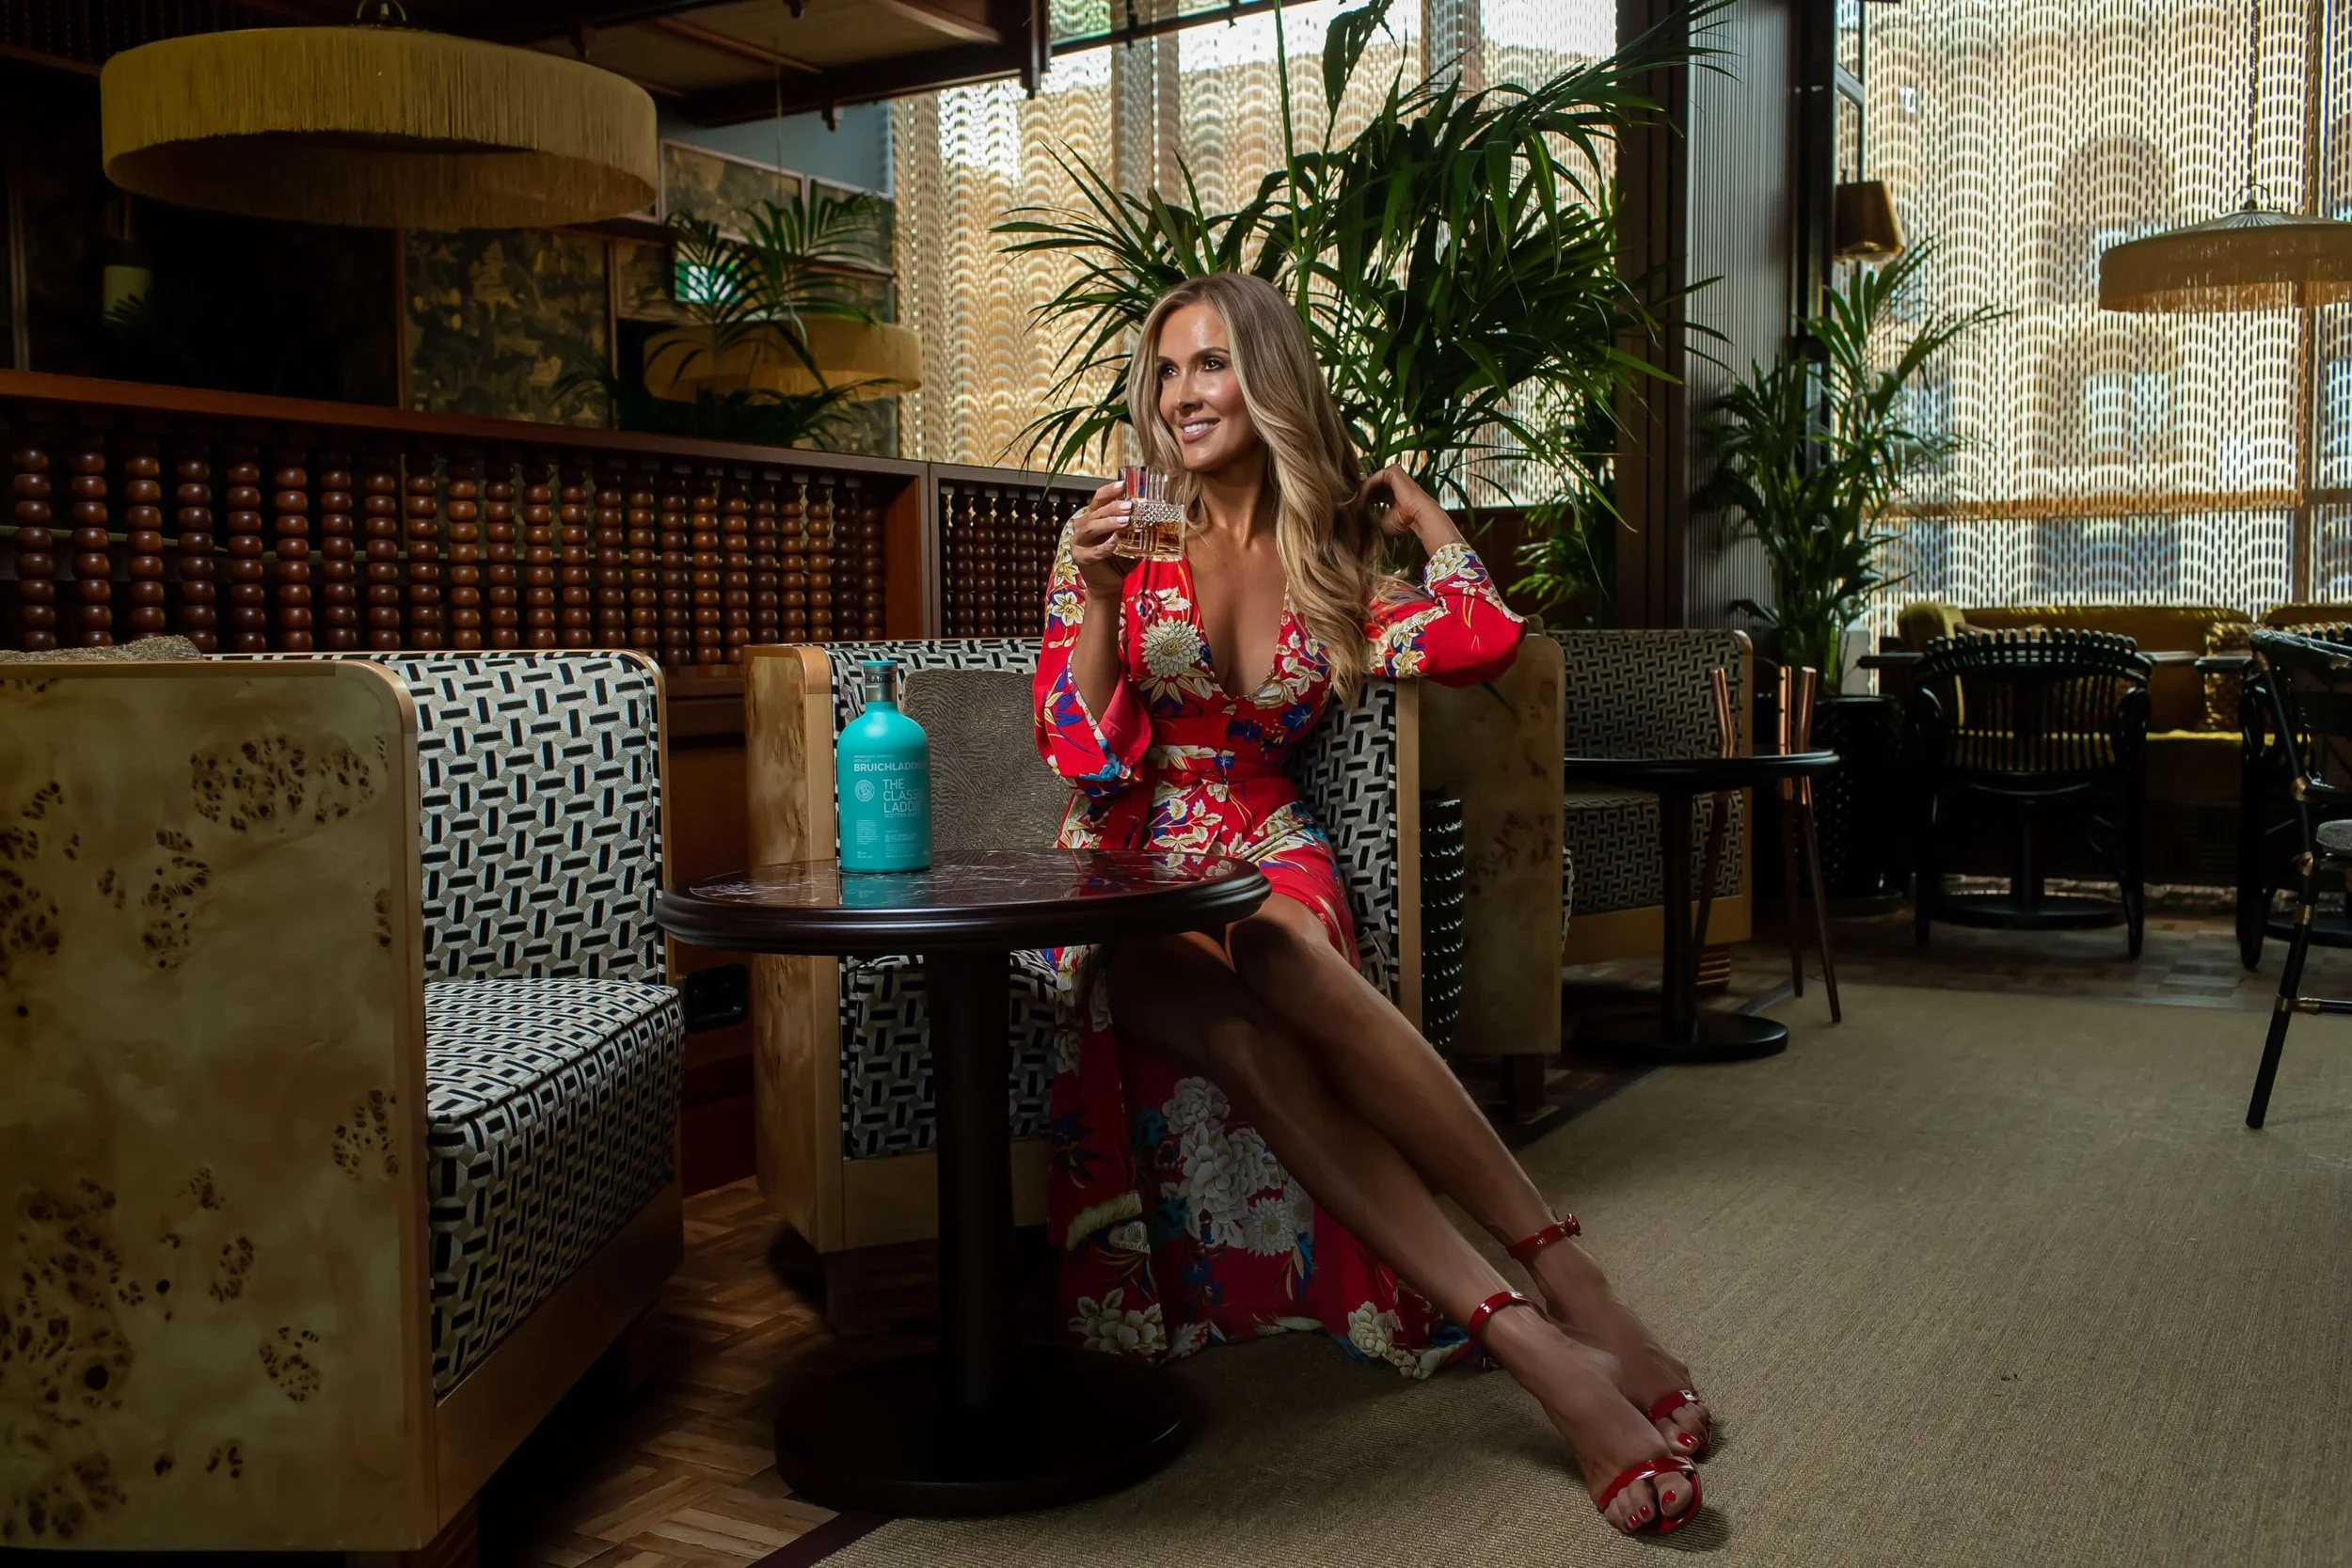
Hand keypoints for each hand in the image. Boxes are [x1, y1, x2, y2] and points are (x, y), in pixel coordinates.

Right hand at [1069, 480, 1139, 600]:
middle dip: (1113, 508)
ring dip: (1108, 523)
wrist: (1109, 584)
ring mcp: (1079, 542)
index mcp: (1094, 517)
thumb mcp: (1128, 539)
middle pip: (1096, 512)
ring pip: (1091, 527)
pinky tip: (1115, 542)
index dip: (1109, 490)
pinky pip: (1093, 551)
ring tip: (1125, 522)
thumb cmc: (1119, 559)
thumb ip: (1135, 527)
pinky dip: (1104, 546)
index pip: (1099, 499)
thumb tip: (1156, 515)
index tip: (1123, 485)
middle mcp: (1083, 526)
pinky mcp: (1080, 558)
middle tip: (1129, 507)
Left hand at [1359, 463, 1456, 546]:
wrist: (1418, 515)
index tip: (1355, 511)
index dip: (1363, 501)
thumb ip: (1373, 518)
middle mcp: (1394, 483)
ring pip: (1371, 481)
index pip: (1374, 494)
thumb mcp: (1384, 521)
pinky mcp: (1393, 471)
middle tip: (1351, 506)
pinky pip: (1374, 478)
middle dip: (1361, 496)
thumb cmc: (1406, 521)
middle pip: (1371, 486)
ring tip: (1355, 504)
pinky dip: (1366, 488)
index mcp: (1393, 494)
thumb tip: (1358, 521)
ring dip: (1362, 493)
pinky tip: (1361, 499)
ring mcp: (1394, 475)